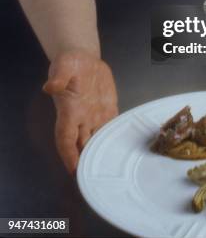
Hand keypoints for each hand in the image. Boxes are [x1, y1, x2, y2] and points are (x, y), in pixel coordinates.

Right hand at [42, 50, 118, 173]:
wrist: (83, 58)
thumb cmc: (70, 63)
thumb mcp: (63, 65)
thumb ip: (59, 76)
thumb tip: (50, 87)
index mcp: (69, 111)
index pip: (65, 138)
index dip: (67, 154)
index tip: (73, 170)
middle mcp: (81, 118)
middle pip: (82, 145)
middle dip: (86, 161)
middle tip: (96, 179)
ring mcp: (95, 116)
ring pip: (97, 140)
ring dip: (101, 154)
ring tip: (112, 170)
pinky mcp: (107, 110)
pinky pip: (111, 127)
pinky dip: (115, 138)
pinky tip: (124, 149)